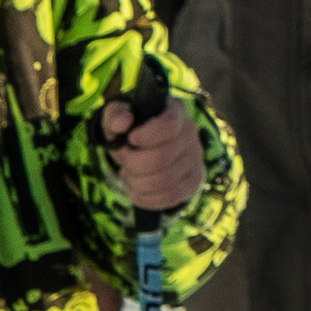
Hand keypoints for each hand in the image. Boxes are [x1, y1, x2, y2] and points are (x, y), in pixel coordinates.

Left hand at [102, 95, 202, 215]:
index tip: (130, 140)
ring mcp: (196, 157)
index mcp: (175, 110)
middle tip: (124, 161)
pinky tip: (137, 194)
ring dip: (138, 183)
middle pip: (162, 158)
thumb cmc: (130, 130)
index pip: (169, 126)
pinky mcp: (194, 180)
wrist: (144, 148)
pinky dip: (148, 199)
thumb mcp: (117, 117)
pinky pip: (173, 196)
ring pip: (166, 180)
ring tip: (129, 176)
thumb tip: (122, 123)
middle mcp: (191, 132)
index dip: (146, 137)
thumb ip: (115, 114)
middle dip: (134, 164)